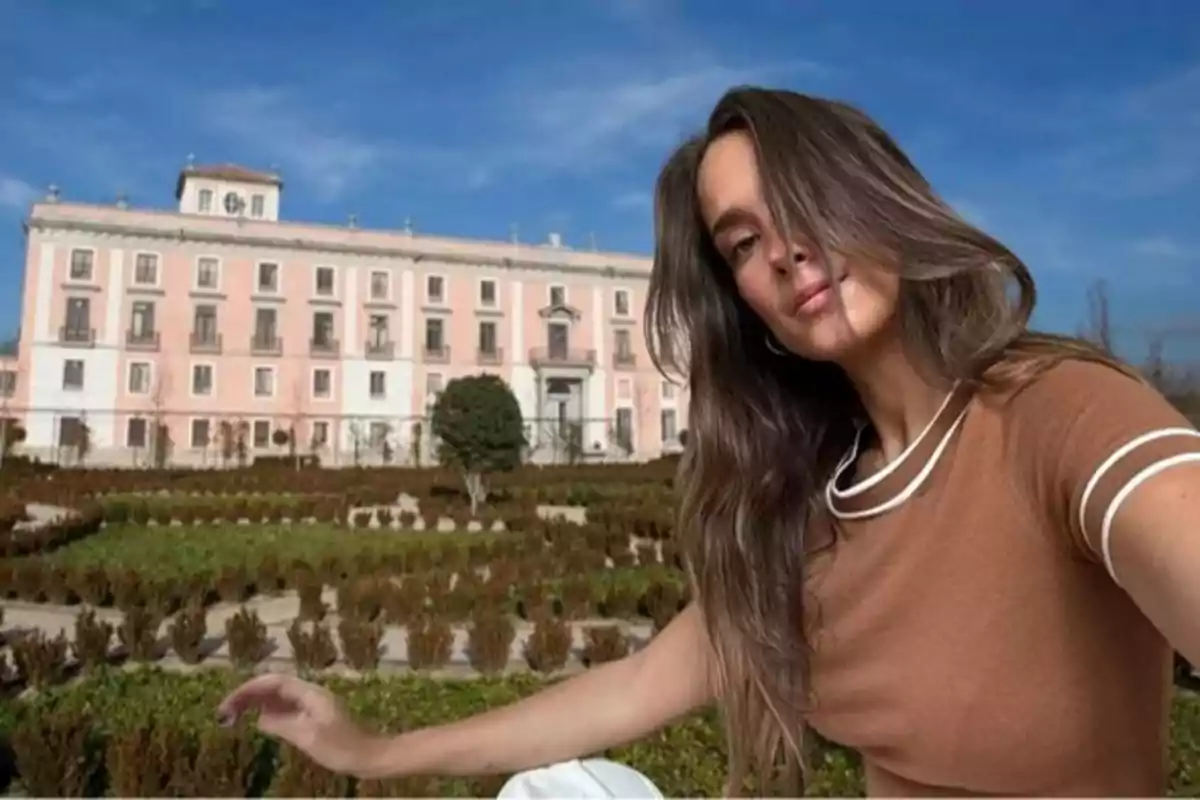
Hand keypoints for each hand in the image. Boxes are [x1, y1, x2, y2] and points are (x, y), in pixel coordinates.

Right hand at [217, 673, 380, 775]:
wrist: (368, 756)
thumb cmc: (342, 747)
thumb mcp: (308, 737)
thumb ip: (283, 724)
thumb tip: (260, 718)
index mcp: (310, 694)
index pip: (273, 683)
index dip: (248, 690)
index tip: (227, 705)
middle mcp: (310, 694)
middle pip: (273, 687)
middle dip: (247, 695)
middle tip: (223, 713)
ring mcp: (311, 705)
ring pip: (277, 697)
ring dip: (254, 703)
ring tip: (232, 716)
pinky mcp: (312, 717)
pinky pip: (284, 708)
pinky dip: (266, 712)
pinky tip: (256, 721)